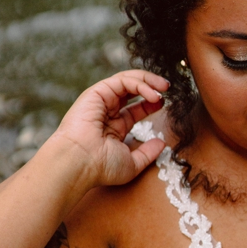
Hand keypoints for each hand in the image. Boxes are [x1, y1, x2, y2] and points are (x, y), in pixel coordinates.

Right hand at [49, 69, 169, 186]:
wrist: (79, 163)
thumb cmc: (100, 167)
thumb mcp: (132, 164)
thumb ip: (147, 154)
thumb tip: (162, 144)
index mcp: (113, 126)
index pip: (135, 108)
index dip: (151, 103)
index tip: (164, 104)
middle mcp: (106, 111)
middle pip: (132, 89)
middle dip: (152, 86)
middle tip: (168, 89)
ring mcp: (101, 100)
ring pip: (128, 80)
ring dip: (149, 80)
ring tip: (165, 87)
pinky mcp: (97, 92)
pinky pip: (123, 81)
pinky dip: (141, 84)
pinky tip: (153, 95)